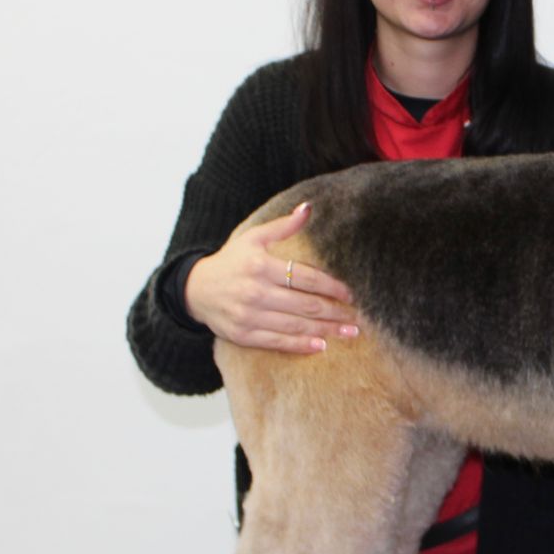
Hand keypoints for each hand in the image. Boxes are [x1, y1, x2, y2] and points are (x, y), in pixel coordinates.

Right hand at [184, 201, 359, 352]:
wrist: (196, 289)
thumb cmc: (232, 261)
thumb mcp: (253, 238)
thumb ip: (283, 226)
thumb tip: (308, 208)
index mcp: (260, 266)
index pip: (305, 278)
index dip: (331, 287)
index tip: (350, 294)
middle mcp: (255, 292)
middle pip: (304, 304)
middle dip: (334, 312)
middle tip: (357, 318)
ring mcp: (248, 316)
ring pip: (295, 326)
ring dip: (325, 330)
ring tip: (348, 332)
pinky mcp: (242, 335)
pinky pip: (277, 342)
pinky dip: (300, 345)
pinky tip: (321, 345)